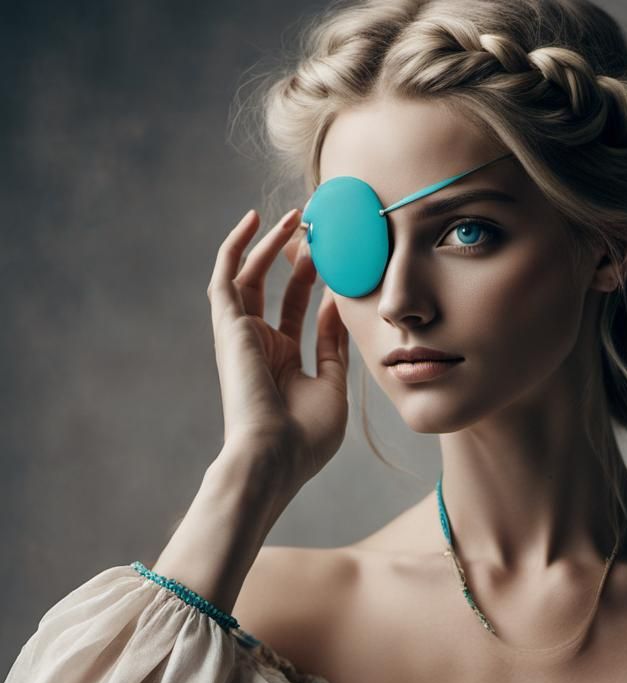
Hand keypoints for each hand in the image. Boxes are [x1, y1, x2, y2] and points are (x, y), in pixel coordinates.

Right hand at [206, 207, 350, 485]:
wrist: (274, 456)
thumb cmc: (305, 437)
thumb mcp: (333, 386)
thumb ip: (334, 346)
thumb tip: (337, 306)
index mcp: (286, 365)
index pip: (300, 314)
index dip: (318, 287)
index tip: (339, 261)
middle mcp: (262, 347)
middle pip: (277, 291)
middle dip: (297, 260)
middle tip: (318, 232)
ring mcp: (243, 336)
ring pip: (252, 278)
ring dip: (271, 246)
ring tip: (295, 218)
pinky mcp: (228, 326)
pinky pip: (225, 276)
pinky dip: (236, 247)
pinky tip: (255, 220)